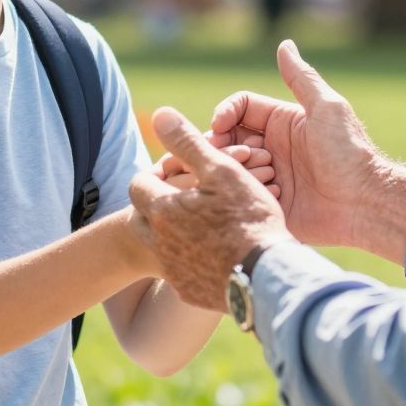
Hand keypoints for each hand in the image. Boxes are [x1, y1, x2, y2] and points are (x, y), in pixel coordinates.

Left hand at [129, 109, 292, 310]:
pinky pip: (178, 272)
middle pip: (141, 218)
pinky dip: (188, 260)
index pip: (138, 184)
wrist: (267, 277)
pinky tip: (213, 253)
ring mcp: (173, 271)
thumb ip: (187, 142)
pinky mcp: (189, 291)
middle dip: (156, 205)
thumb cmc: (247, 218)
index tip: (175, 173)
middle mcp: (159, 243)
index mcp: (163, 210)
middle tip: (183, 198)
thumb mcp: (221, 170)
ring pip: (158, 246)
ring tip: (198, 224)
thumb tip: (161, 114)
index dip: (154, 175)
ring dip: (171, 233)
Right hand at [207, 40, 388, 248]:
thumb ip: (301, 78)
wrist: (365, 202)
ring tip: (270, 177)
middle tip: (246, 156)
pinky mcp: (271, 202)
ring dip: (244, 169)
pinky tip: (276, 195)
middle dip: (228, 145)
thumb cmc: (349, 152)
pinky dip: (253, 192)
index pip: (239, 108)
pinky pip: (245, 194)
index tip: (219, 126)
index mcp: (281, 121)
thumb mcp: (326, 109)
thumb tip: (284, 44)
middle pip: (229, 138)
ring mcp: (270, 174)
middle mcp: (272, 146)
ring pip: (233, 166)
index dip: (224, 113)